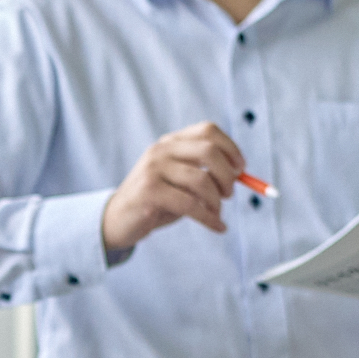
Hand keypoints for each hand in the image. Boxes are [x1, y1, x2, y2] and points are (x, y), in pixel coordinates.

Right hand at [101, 122, 245, 253]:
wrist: (118, 220)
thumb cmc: (156, 201)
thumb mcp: (180, 181)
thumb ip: (204, 173)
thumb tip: (238, 174)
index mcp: (170, 142)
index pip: (208, 131)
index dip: (231, 148)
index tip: (240, 169)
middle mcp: (161, 150)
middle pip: (209, 151)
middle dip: (227, 175)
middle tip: (229, 194)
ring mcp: (153, 169)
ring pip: (202, 180)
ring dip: (217, 201)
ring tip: (217, 213)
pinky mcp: (149, 192)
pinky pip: (190, 204)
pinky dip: (209, 218)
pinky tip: (217, 226)